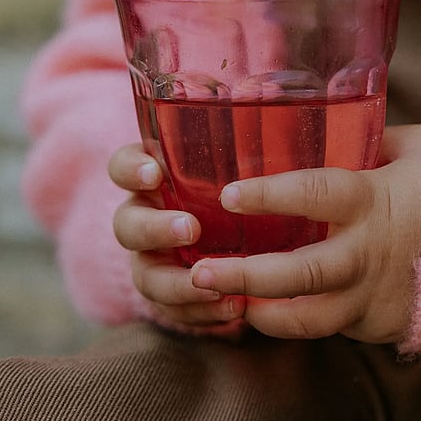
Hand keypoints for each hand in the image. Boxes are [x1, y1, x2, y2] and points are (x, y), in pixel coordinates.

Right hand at [109, 143, 245, 328]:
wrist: (247, 237)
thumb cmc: (241, 183)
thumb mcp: (239, 159)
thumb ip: (246, 141)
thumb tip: (297, 106)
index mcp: (152, 179)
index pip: (123, 165)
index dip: (131, 169)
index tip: (154, 172)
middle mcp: (144, 218)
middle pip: (127, 224)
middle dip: (154, 229)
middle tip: (189, 230)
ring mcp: (153, 261)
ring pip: (146, 276)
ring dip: (178, 284)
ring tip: (217, 288)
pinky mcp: (171, 299)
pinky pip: (175, 312)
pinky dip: (202, 314)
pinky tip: (234, 312)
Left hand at [190, 124, 420, 343]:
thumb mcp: (416, 148)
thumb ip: (369, 140)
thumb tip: (331, 122)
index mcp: (372, 200)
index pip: (314, 194)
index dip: (269, 195)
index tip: (228, 194)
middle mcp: (367, 252)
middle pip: (298, 273)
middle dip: (244, 274)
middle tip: (200, 272)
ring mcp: (373, 294)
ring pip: (309, 318)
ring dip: (262, 312)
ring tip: (225, 304)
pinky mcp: (380, 323)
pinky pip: (332, 327)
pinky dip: (297, 322)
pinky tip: (266, 312)